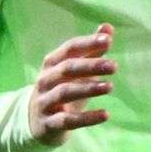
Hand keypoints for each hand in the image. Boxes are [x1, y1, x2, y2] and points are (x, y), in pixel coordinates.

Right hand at [22, 27, 116, 142]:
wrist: (36, 123)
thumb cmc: (62, 91)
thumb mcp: (76, 72)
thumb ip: (92, 51)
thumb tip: (108, 27)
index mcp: (52, 64)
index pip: (68, 49)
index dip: (87, 43)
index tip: (108, 40)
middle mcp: (45, 80)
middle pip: (66, 69)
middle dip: (90, 66)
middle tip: (114, 66)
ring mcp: (44, 102)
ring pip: (64, 92)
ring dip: (87, 89)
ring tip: (109, 86)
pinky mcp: (48, 124)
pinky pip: (67, 120)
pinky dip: (86, 118)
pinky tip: (105, 114)